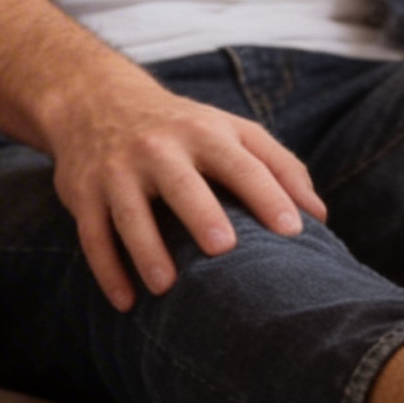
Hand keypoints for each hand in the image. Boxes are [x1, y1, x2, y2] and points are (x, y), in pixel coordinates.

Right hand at [44, 79, 327, 311]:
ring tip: (165, 287)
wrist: (95, 100)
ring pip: (129, 212)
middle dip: (200, 212)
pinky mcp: (83, 192)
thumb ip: (277, 165)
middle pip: (180, 182)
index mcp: (203, 133)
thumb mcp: (229, 130)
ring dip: (145, 248)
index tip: (293, 231)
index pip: (241, 163)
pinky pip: (91, 233)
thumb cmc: (181, 127)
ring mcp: (117, 170)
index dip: (267, 195)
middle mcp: (158, 148)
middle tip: (222, 247)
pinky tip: (125, 302)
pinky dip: (106, 269)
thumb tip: (319, 215)